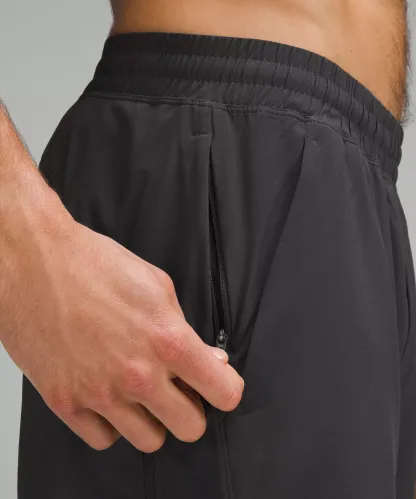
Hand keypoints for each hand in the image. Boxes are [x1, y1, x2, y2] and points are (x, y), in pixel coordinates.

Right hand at [1, 210, 243, 452]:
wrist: (35, 262)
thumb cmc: (93, 265)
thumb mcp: (157, 285)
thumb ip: (186, 329)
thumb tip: (208, 361)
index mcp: (168, 340)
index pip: (224, 392)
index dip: (226, 389)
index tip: (218, 384)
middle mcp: (138, 374)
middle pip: (190, 427)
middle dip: (191, 409)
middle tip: (179, 390)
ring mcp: (100, 393)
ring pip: (149, 440)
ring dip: (152, 419)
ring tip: (140, 392)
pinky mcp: (66, 402)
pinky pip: (104, 439)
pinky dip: (111, 423)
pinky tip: (108, 396)